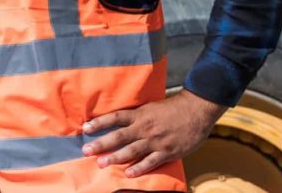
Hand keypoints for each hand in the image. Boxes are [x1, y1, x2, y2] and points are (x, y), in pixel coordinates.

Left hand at [81, 90, 226, 176]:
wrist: (196, 110)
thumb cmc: (173, 108)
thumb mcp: (150, 107)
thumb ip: (136, 116)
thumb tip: (119, 120)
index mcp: (139, 114)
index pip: (114, 118)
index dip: (99, 123)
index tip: (85, 128)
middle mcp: (144, 128)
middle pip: (118, 136)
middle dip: (101, 144)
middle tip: (86, 150)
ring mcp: (155, 141)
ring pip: (131, 150)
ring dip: (115, 157)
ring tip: (101, 163)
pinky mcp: (167, 152)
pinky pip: (151, 161)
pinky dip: (139, 168)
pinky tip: (129, 174)